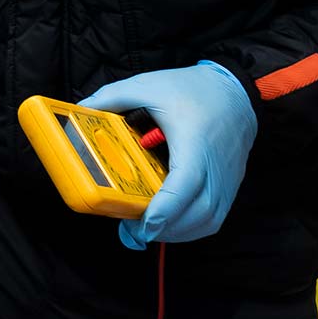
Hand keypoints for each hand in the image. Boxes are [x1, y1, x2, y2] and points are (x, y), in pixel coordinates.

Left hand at [79, 61, 256, 249]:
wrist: (234, 92)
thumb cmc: (193, 89)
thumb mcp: (148, 85)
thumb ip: (114, 96)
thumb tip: (83, 107)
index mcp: (195, 143)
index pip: (184, 185)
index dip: (164, 210)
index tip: (141, 224)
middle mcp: (215, 167)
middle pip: (197, 212)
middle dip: (165, 229)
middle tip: (133, 232)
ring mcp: (226, 180)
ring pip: (208, 221)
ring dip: (178, 232)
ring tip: (148, 230)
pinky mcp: (229, 186)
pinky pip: (214, 218)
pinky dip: (192, 229)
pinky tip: (170, 225)